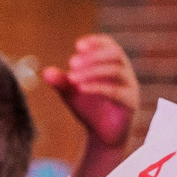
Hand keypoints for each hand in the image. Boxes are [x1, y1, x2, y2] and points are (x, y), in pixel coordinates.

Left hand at [43, 35, 138, 151]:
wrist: (102, 135)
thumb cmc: (89, 108)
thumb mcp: (71, 93)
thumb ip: (61, 82)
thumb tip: (46, 72)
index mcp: (113, 64)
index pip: (109, 44)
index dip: (95, 42)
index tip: (78, 46)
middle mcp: (125, 72)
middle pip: (115, 53)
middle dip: (93, 56)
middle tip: (72, 63)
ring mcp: (130, 87)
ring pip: (115, 70)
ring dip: (92, 71)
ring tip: (72, 77)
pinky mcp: (131, 102)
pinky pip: (116, 91)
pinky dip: (97, 87)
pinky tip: (80, 88)